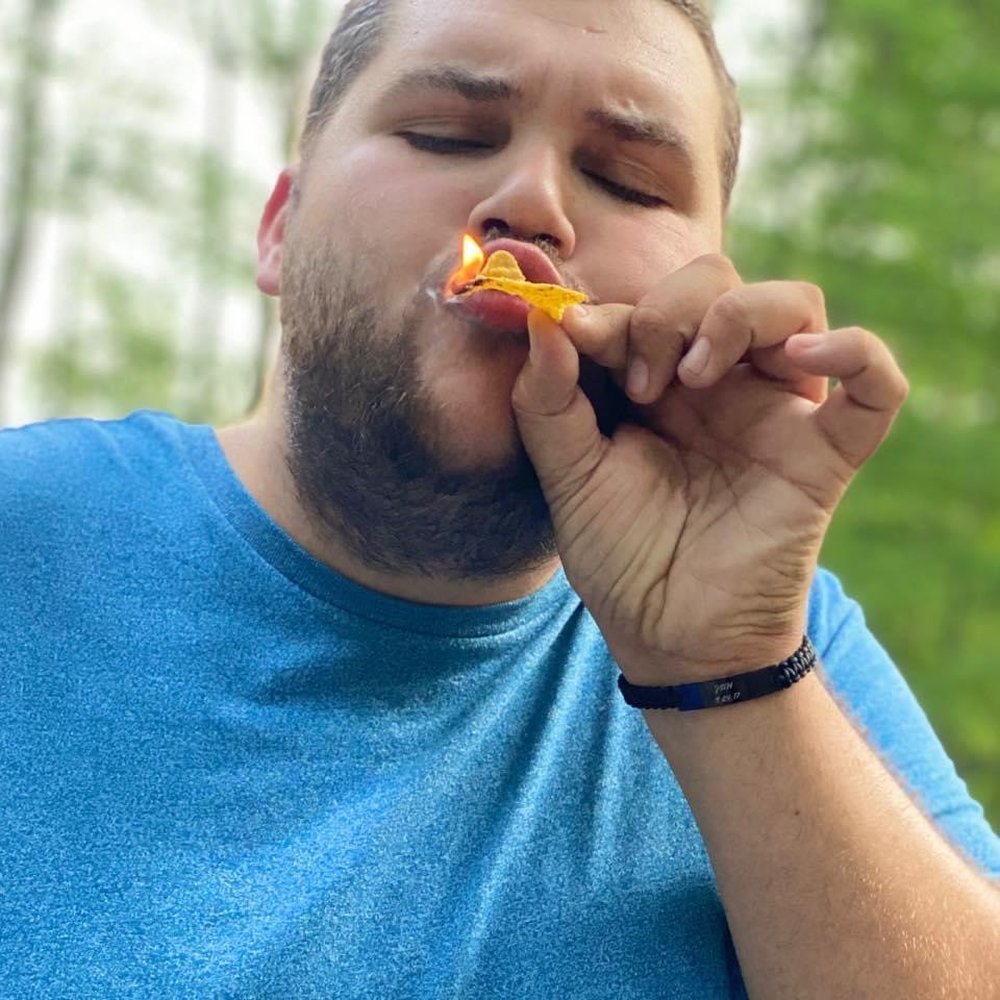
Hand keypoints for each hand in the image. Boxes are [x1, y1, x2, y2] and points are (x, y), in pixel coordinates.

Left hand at [511, 254, 908, 683]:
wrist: (669, 636)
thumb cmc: (619, 556)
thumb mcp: (567, 476)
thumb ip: (548, 401)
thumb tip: (544, 320)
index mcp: (656, 381)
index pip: (644, 305)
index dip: (611, 312)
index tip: (574, 336)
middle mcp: (719, 384)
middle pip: (717, 283)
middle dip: (668, 312)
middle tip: (642, 384)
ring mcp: (776, 412)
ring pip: (795, 305)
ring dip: (740, 316)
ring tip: (694, 376)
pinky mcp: (823, 454)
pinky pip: (875, 388)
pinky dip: (857, 353)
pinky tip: (806, 355)